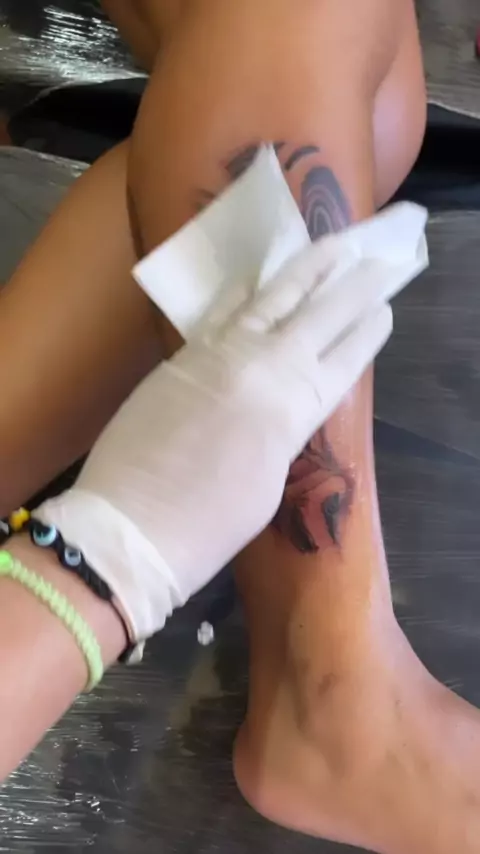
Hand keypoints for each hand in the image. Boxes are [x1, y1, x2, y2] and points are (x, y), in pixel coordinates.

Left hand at [36, 205, 427, 648]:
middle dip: (354, 285)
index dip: (368, 330)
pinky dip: (246, 289)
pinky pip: (223, 310)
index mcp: (298, 408)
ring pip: (274, 298)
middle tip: (376, 261)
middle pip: (320, 316)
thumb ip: (284, 430)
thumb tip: (281, 405)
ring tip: (330, 246)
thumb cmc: (213, 523)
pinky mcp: (185, 354)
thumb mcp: (270, 480)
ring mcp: (222, 353)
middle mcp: (267, 367)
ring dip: (306, 270)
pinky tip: (257, 276)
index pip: (346, 357)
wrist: (135, 522)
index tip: (385, 307)